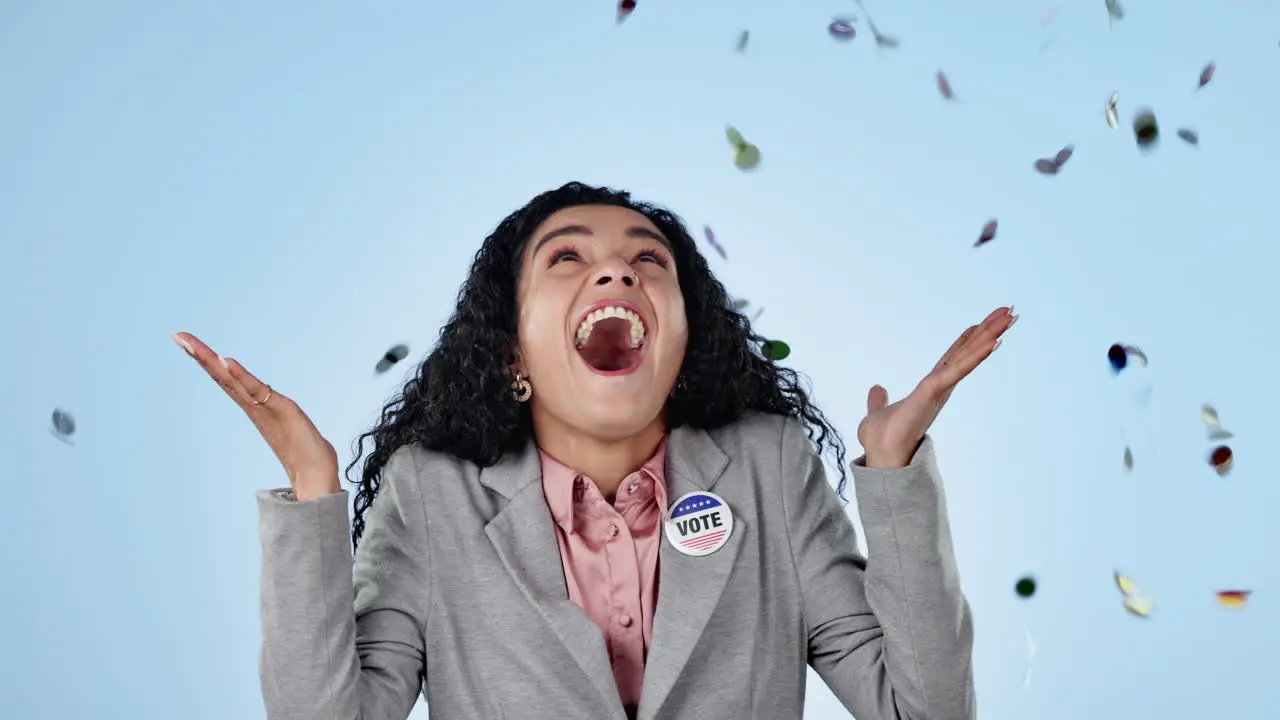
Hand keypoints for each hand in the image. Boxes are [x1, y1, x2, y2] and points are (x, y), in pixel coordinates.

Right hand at [173, 332, 340, 500]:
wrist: (315, 472)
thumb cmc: (301, 448)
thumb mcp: (282, 418)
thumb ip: (272, 409)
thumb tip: (266, 404)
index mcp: (251, 404)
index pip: (224, 377)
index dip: (206, 359)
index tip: (185, 340)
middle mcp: (252, 405)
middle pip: (220, 375)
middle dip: (199, 354)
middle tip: (177, 335)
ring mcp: (262, 407)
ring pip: (232, 380)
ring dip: (212, 360)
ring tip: (191, 344)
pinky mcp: (279, 409)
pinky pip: (256, 389)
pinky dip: (241, 375)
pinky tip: (228, 361)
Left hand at [857, 306, 1017, 467]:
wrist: (880, 454)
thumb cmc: (882, 439)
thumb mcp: (878, 412)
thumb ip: (879, 401)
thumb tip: (876, 390)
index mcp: (930, 388)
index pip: (952, 358)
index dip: (967, 340)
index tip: (982, 323)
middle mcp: (940, 386)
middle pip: (967, 352)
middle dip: (989, 331)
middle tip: (1010, 311)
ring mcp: (940, 389)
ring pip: (969, 356)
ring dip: (989, 335)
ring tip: (1009, 317)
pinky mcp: (934, 391)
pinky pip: (958, 369)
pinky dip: (975, 355)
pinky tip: (993, 341)